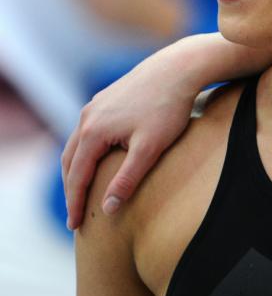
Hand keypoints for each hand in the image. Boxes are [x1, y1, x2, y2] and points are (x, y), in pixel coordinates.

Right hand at [61, 52, 198, 229]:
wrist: (177, 68)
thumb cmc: (168, 109)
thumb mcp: (150, 148)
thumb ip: (128, 178)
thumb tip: (108, 208)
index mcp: (92, 132)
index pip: (77, 177)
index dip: (76, 203)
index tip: (76, 227)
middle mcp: (86, 118)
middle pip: (70, 161)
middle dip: (71, 190)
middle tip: (75, 215)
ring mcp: (94, 106)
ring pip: (76, 145)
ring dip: (75, 170)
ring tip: (80, 192)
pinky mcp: (106, 99)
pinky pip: (87, 131)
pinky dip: (84, 151)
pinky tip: (95, 159)